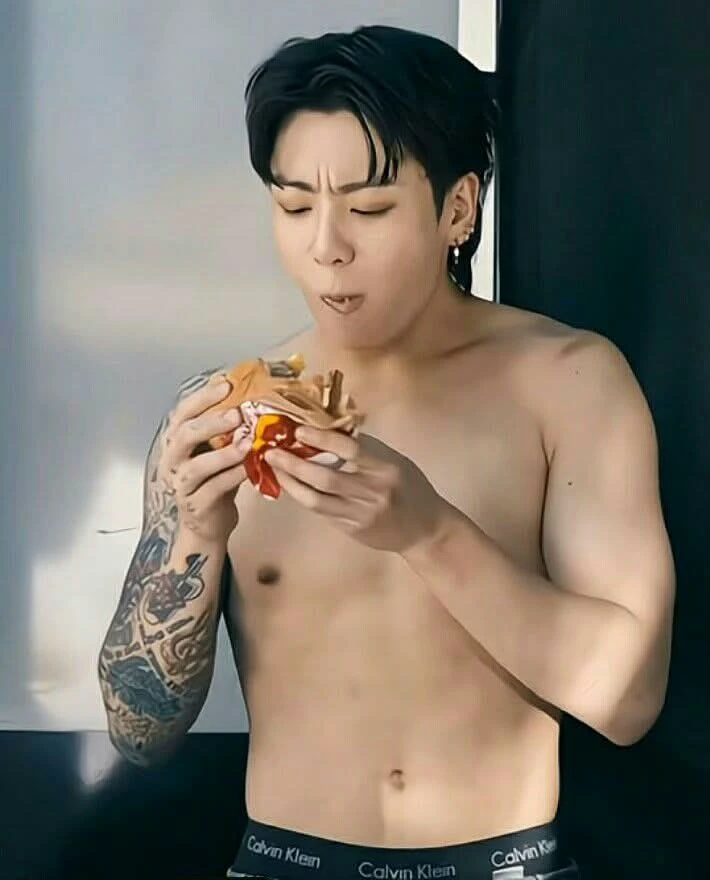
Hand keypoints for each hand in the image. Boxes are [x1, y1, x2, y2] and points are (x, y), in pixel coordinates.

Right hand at [158, 381, 252, 543]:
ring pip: (197, 465)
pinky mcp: (196, 505)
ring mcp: (181, 484)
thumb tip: (247, 395)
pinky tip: (250, 467)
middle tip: (237, 414)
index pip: (182, 413)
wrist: (208, 523)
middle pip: (185, 435)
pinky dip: (234, 476)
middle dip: (212, 422)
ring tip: (247, 443)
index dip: (202, 397)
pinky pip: (215, 487)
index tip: (226, 385)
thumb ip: (225, 429)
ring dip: (224, 453)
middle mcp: (172, 460)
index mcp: (176, 441)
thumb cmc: (214, 480)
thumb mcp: (216, 450)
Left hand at [264, 426, 448, 553]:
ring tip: (275, 469)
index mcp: (386, 469)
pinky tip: (292, 486)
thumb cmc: (410, 488)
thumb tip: (329, 428)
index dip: (321, 439)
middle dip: (294, 464)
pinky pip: (322, 512)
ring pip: (317, 500)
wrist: (425, 530)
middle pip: (325, 478)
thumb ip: (366, 448)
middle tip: (271, 452)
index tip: (297, 431)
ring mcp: (360, 515)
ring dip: (291, 484)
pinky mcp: (352, 530)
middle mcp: (373, 493)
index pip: (350, 450)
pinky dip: (304, 497)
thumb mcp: (395, 461)